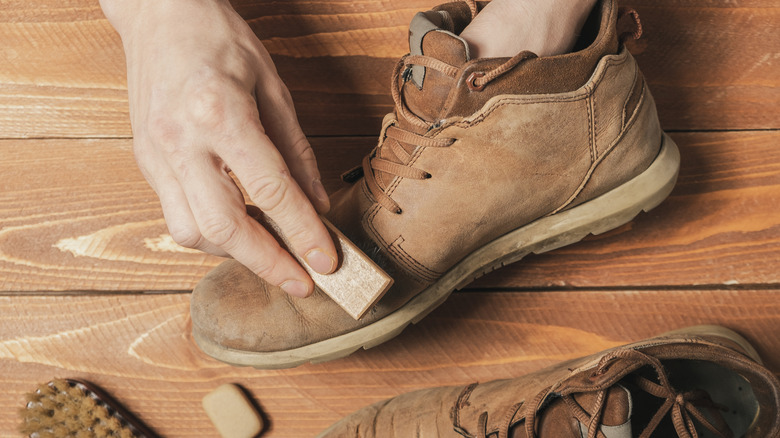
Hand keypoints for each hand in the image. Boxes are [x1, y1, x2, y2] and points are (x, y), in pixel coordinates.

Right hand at [100, 0, 335, 296]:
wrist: (159, 13)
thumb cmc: (219, 39)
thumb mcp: (274, 86)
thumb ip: (297, 152)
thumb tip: (317, 204)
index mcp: (220, 115)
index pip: (271, 192)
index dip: (303, 234)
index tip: (327, 262)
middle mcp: (180, 141)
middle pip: (223, 228)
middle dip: (267, 263)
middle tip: (301, 281)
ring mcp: (156, 155)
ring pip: (191, 232)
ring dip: (235, 252)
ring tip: (271, 251)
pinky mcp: (145, 163)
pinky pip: (177, 215)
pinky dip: (211, 233)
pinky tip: (238, 228)